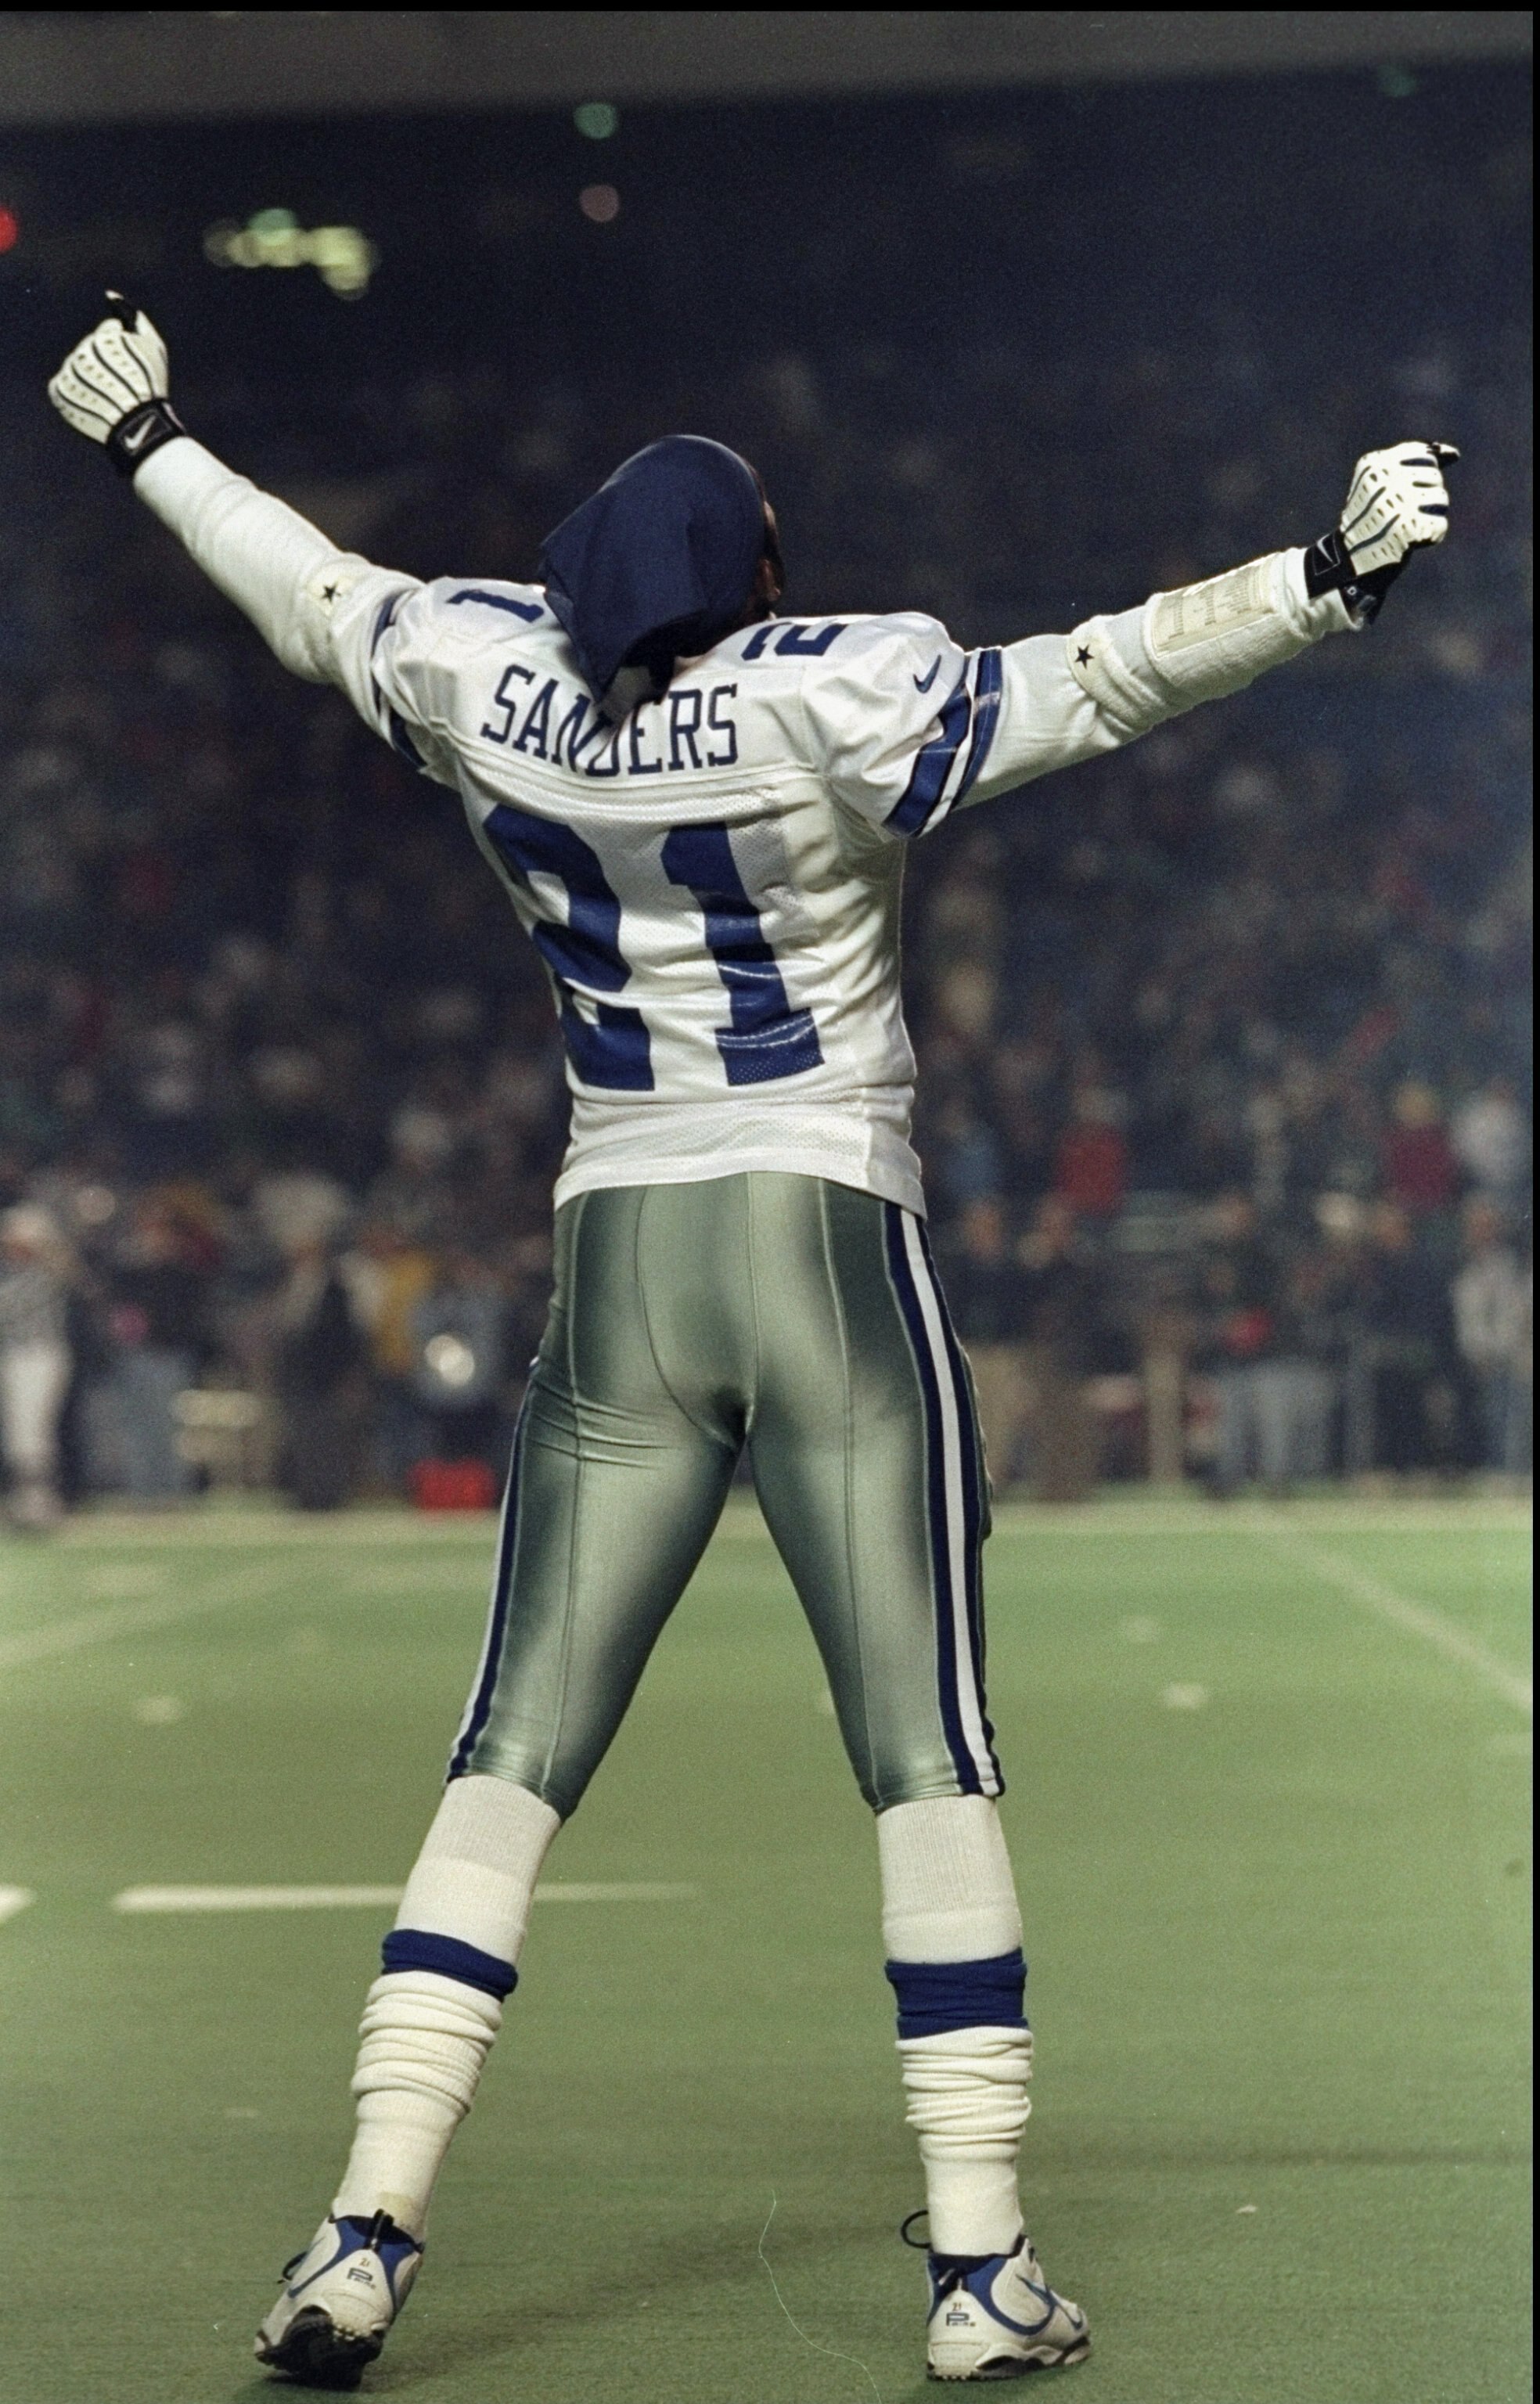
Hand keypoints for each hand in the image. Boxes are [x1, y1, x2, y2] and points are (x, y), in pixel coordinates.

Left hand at [47, 296, 186, 475]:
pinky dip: (76, 393)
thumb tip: (109, 294)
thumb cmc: (151, 386)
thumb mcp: (152, 345)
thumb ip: (132, 315)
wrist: (138, 428)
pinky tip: (93, 401)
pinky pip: (62, 386)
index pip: (107, 334)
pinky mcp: (60, 393)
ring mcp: (69, 374)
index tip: (134, 369)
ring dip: (90, 379)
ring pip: (76, 367)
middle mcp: (82, 353)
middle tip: (122, 386)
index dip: (124, 353)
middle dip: (105, 366)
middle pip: (90, 351)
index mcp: (104, 339)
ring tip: (108, 396)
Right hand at [1303, 440, 1456, 623]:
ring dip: (1431, 514)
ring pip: (1440, 499)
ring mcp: (1397, 505)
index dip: (1423, 473)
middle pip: (1434, 476)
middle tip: (1402, 511)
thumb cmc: (1371, 516)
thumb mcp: (1384, 481)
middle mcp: (1385, 480)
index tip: (1407, 489)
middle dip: (1426, 494)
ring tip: (1408, 523)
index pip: (1425, 455)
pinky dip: (1431, 536)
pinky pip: (1440, 525)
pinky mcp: (1408, 530)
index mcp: (1375, 465)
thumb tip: (1454, 453)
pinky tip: (1412, 539)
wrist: (1350, 559)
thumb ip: (1417, 462)